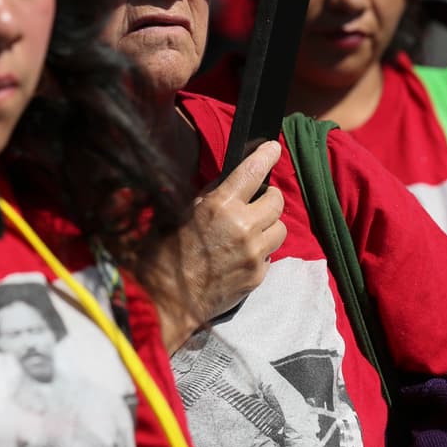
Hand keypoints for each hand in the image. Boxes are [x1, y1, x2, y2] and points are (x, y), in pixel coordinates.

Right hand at [139, 140, 285, 351]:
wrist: (166, 299)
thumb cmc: (166, 252)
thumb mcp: (182, 212)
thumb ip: (211, 195)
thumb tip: (231, 180)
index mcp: (220, 206)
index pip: (253, 172)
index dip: (266, 155)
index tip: (273, 147)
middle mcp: (242, 226)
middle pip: (276, 200)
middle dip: (267, 198)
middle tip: (254, 203)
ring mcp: (254, 253)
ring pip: (280, 228)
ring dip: (268, 226)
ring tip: (248, 232)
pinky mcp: (258, 275)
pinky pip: (270, 254)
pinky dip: (260, 251)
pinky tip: (239, 256)